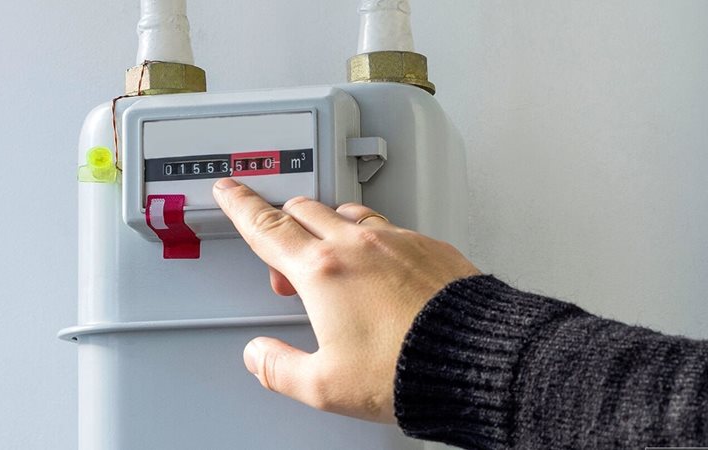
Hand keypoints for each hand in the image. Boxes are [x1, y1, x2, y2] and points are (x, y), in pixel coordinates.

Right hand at [213, 179, 479, 422]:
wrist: (477, 357)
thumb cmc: (407, 368)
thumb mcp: (325, 385)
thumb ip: (280, 368)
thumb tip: (259, 357)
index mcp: (322, 271)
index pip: (266, 226)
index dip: (241, 205)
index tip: (230, 190)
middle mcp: (357, 245)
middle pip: (303, 211)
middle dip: (284, 227)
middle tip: (285, 266)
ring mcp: (395, 239)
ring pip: (346, 213)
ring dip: (328, 229)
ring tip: (332, 267)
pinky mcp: (427, 244)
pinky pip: (387, 227)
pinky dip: (370, 240)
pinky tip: (379, 269)